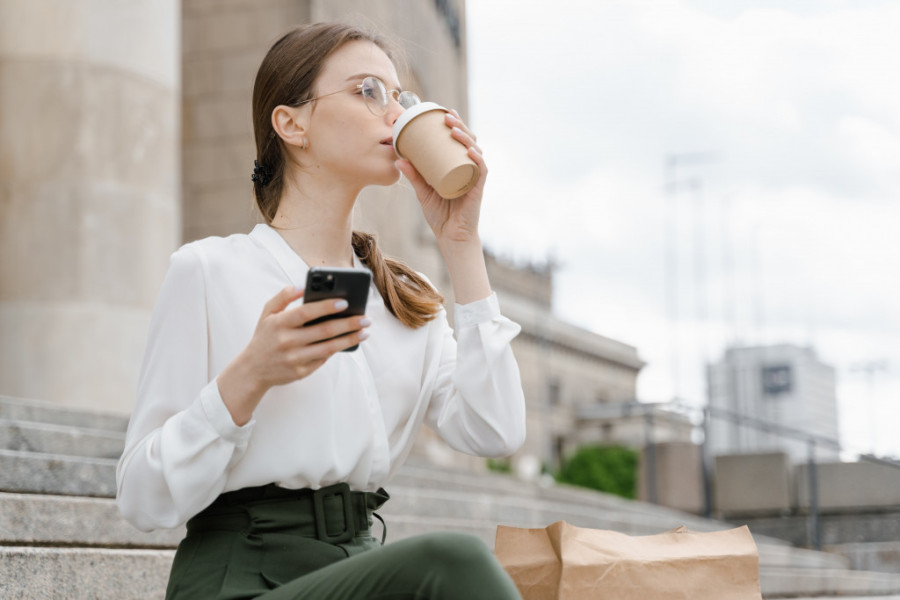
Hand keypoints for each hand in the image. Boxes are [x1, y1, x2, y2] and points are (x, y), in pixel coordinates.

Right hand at [218, 286, 369, 424]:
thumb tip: (302, 287)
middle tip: (365, 318)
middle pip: (323, 331)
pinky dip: (338, 350)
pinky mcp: (301, 372)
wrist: (252, 370)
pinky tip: (350, 342)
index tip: (345, 302)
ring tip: (364, 332)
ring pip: (328, 348)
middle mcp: (287, 341)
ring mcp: (294, 359)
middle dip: (348, 324)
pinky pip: (324, 359)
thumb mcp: (267, 313)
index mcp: (279, 323)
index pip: (306, 312)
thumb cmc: (265, 336)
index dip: (326, 307)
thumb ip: (283, 296)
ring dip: (349, 339)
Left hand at [395, 110, 486, 245]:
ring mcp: (474, 178)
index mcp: (457, 166)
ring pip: (475, 151)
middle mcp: (468, 169)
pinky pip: (480, 170)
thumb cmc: (440, 215)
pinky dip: (476, 158)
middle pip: (469, 141)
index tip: (444, 112)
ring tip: (453, 128)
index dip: (456, 125)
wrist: (451, 237)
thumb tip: (398, 158)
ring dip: (466, 137)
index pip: (459, 142)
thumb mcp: (423, 191)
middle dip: (459, 126)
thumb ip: (413, 175)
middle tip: (446, 116)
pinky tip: (470, 150)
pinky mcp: (477, 189)